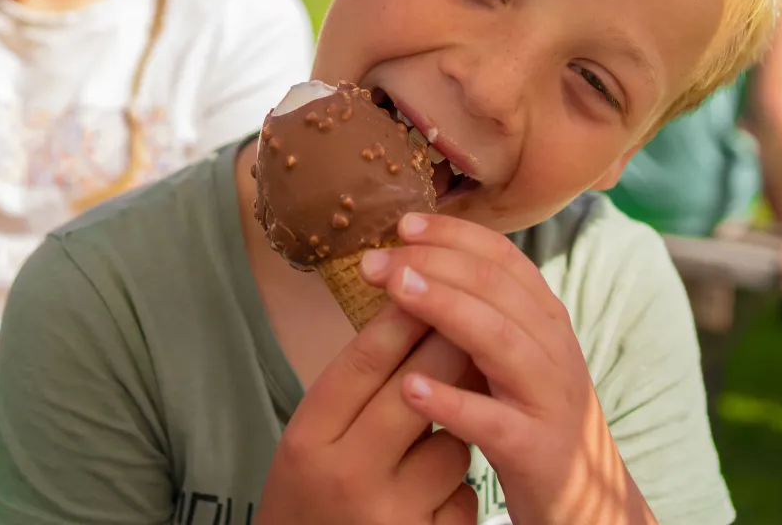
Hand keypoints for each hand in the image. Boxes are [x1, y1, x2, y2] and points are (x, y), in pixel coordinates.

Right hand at [256, 305, 478, 524]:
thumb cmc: (311, 492)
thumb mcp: (312, 437)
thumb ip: (352, 387)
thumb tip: (415, 312)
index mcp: (309, 438)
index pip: (366, 359)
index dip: (405, 315)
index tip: (431, 281)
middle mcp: (348, 473)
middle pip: (418, 388)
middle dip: (451, 347)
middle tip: (472, 320)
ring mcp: (392, 512)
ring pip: (453, 445)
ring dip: (454, 436)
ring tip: (429, 444)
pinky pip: (465, 495)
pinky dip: (457, 489)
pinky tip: (431, 495)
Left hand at [359, 214, 655, 524]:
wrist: (589, 506)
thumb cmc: (530, 423)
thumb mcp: (511, 361)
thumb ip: (477, 318)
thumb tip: (412, 268)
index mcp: (545, 322)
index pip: (504, 259)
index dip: (454, 236)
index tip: (404, 224)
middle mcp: (554, 350)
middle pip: (497, 289)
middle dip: (435, 264)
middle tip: (378, 260)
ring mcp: (551, 399)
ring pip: (501, 341)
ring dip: (446, 310)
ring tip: (396, 293)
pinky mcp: (540, 451)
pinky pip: (495, 422)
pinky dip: (454, 402)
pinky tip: (411, 388)